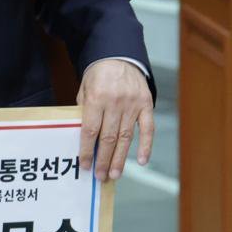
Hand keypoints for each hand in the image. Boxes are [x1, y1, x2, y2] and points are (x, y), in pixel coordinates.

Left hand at [77, 59, 154, 180]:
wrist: (119, 55)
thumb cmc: (98, 75)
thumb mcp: (84, 89)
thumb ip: (84, 111)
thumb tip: (84, 139)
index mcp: (96, 97)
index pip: (90, 130)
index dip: (87, 150)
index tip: (85, 165)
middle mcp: (115, 102)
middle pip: (108, 138)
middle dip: (104, 160)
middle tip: (101, 176)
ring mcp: (132, 104)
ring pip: (126, 137)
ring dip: (120, 158)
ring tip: (115, 174)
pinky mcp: (146, 104)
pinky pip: (148, 129)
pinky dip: (146, 146)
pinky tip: (142, 161)